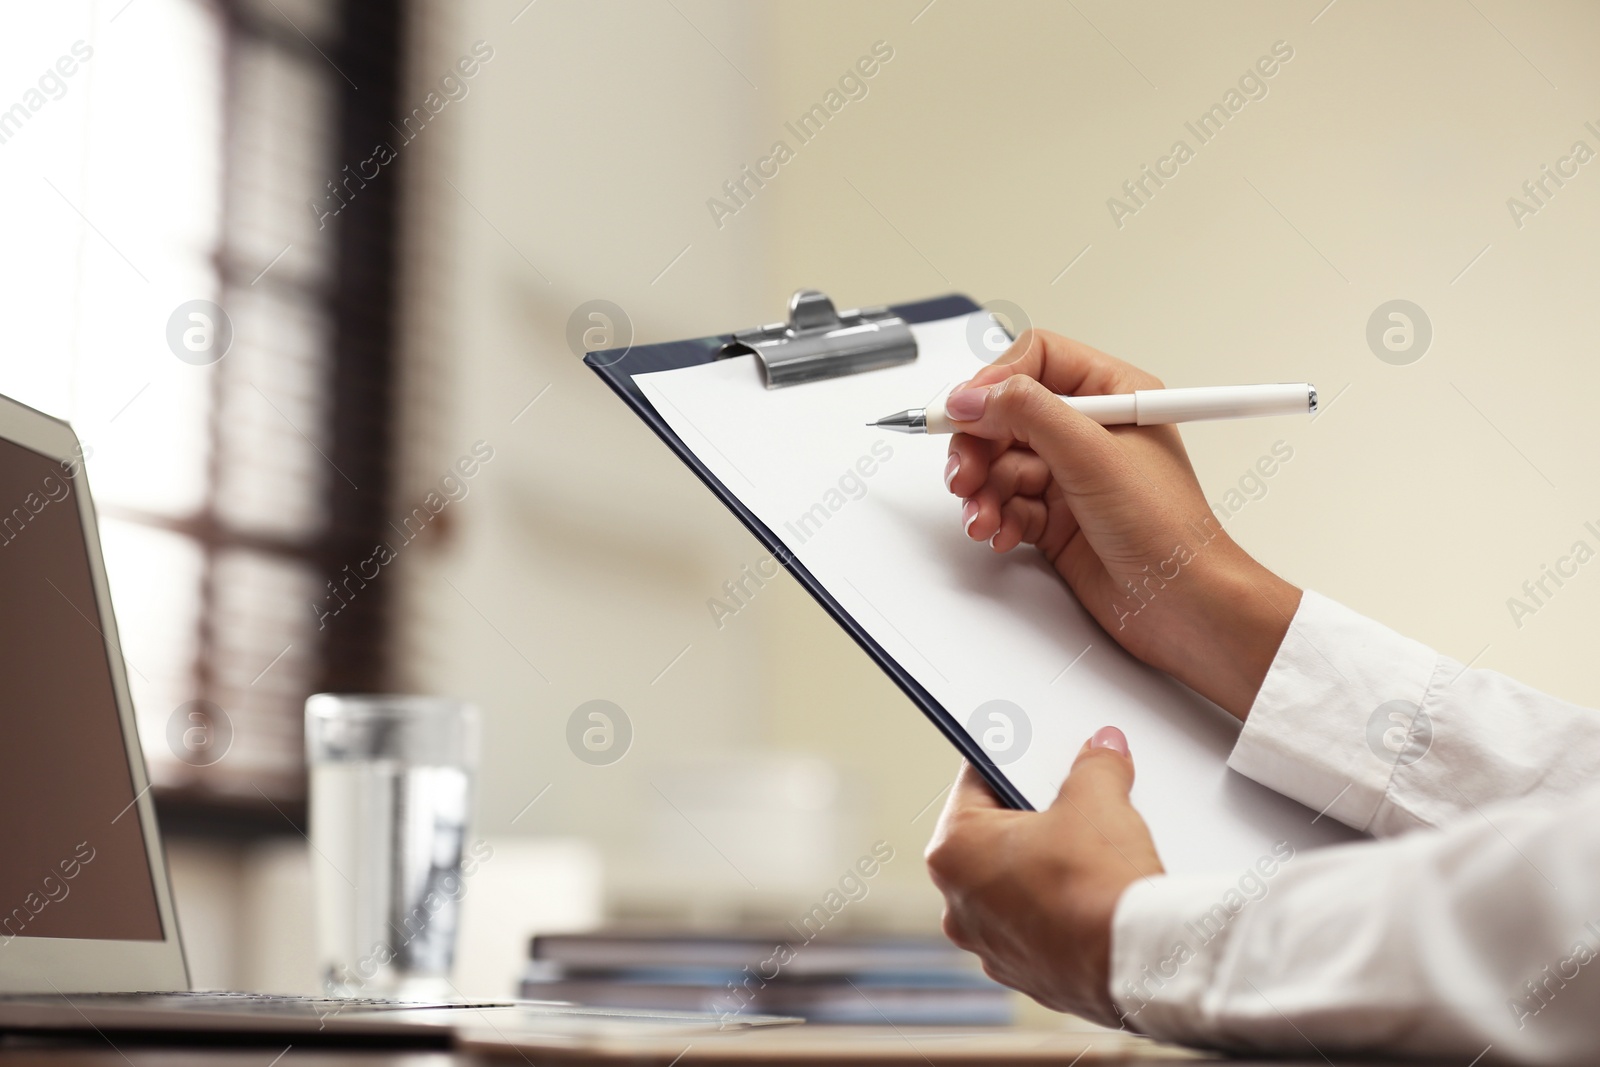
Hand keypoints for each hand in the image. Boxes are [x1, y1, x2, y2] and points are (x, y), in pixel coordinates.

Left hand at [925, 728, 1161, 1026]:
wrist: (1135, 963)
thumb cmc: (1096, 886)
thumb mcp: (1097, 800)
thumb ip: (1094, 766)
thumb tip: (1102, 749)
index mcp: (953, 851)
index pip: (975, 785)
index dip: (1011, 764)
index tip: (1031, 758)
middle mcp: (958, 904)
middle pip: (993, 839)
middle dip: (1031, 819)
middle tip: (1070, 803)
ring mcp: (989, 945)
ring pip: (1014, 887)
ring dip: (1043, 868)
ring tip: (1087, 853)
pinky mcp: (1025, 974)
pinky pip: (1036, 927)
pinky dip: (1058, 912)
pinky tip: (1092, 898)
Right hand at [943, 330, 1300, 719]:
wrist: (1182, 604)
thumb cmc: (1168, 530)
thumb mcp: (1094, 455)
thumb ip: (1028, 414)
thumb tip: (974, 396)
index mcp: (1112, 396)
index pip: (1036, 362)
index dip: (994, 383)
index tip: (964, 412)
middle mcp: (1088, 431)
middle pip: (1006, 415)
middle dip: (977, 446)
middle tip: (965, 475)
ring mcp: (1070, 475)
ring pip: (999, 464)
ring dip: (982, 491)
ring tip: (983, 517)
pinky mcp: (1055, 517)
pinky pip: (1006, 503)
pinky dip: (994, 518)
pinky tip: (1000, 533)